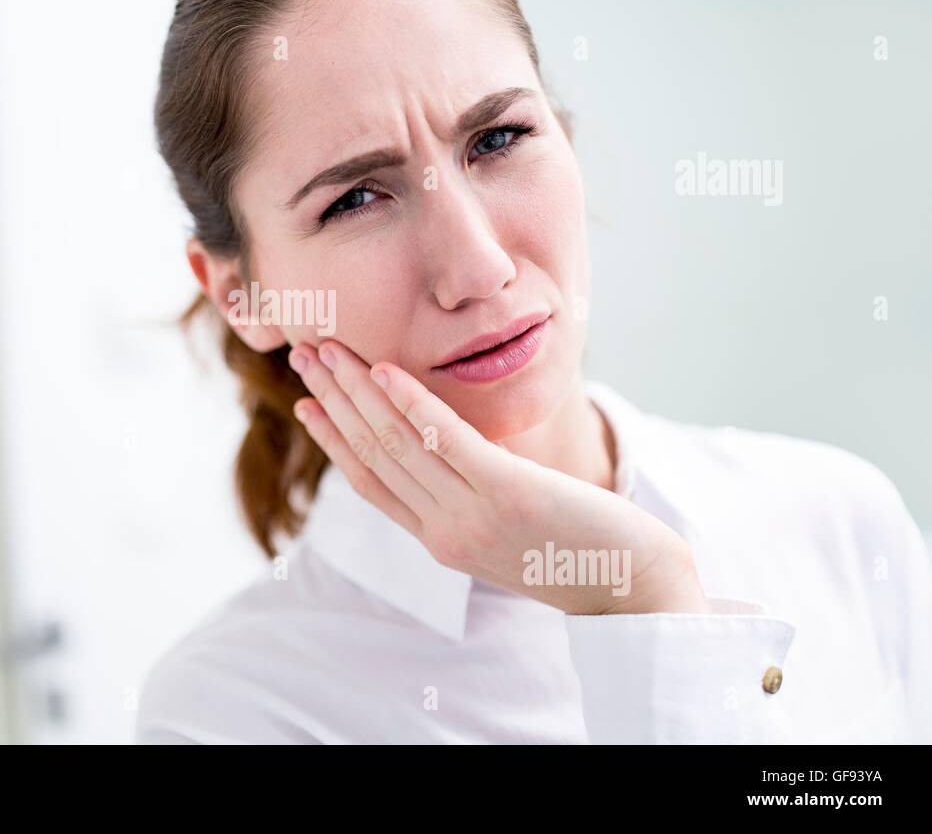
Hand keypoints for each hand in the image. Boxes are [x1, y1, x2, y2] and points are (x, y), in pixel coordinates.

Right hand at [288, 338, 709, 615]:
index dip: (332, 440)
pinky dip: (411, 403)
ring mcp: (471, 515)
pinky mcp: (507, 494)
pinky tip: (386, 371)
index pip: (370, 482)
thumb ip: (470, 494)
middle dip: (333, 400)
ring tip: (328, 350)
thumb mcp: (508, 525)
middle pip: (372, 454)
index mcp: (440, 538)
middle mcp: (444, 530)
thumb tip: (450, 447)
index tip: (305, 403)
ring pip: (397, 443)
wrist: (634, 586)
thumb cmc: (578, 549)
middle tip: (301, 355)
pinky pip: (447, 441)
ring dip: (356, 391)